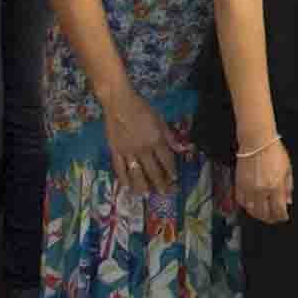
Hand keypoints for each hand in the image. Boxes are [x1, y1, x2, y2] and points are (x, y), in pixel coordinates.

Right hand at [99, 82, 179, 196]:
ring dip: (142, 186)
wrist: (119, 102)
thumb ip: (170, 137)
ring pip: (136, 173)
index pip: (166, 160)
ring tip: (147, 194)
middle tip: (164, 192)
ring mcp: (127, 151)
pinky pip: (119, 168)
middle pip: (153, 171)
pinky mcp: (114, 151)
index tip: (174, 179)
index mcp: (156, 140)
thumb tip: (183, 149)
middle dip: (160, 183)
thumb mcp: (160, 120)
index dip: (171, 171)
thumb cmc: (141, 108)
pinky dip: (124, 179)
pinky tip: (127, 187)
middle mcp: (143, 149)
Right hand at [237, 138, 293, 222]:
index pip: (278, 210)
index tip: (283, 217)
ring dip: (258, 215)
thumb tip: (287, 201)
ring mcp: (249, 188)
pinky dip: (246, 206)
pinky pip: (241, 201)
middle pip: (264, 213)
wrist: (257, 142)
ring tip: (263, 214)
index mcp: (276, 186)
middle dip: (270, 218)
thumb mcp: (287, 169)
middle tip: (273, 218)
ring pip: (251, 210)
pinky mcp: (239, 184)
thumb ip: (288, 187)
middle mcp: (261, 189)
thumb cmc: (273, 152)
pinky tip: (251, 205)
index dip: (281, 217)